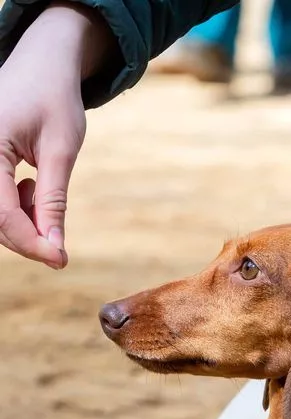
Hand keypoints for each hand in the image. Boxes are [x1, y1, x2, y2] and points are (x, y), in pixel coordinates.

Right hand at [0, 3, 114, 267]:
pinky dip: (13, 206)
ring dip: (20, 220)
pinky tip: (30, 186)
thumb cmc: (54, 100)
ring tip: (42, 194)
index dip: (30, 242)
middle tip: (59, 244)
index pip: (1, 214)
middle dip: (25, 236)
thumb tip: (53, 247)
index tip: (61, 260)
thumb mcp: (60, 151)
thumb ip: (52, 200)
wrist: (42, 63)